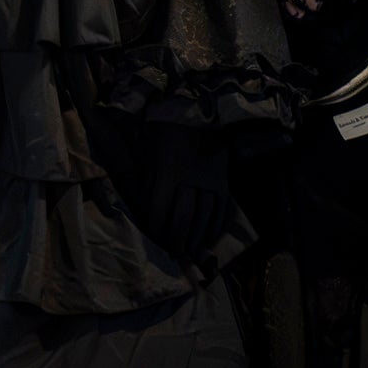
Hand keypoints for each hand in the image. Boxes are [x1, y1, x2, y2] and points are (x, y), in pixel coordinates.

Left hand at [134, 123, 229, 259]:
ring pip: (204, 216)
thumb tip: (144, 209)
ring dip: (197, 237)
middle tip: (175, 253)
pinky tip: (209, 238)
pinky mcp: (223, 180)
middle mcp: (189, 180)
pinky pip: (221, 208)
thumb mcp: (148, 153)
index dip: (158, 229)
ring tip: (190, 251)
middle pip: (184, 218)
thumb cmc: (164, 133)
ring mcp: (209, 181)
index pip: (160, 210)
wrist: (196, 113)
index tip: (156, 241)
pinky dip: (216, 226)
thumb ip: (146, 181)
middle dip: (178, 239)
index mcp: (166, 173)